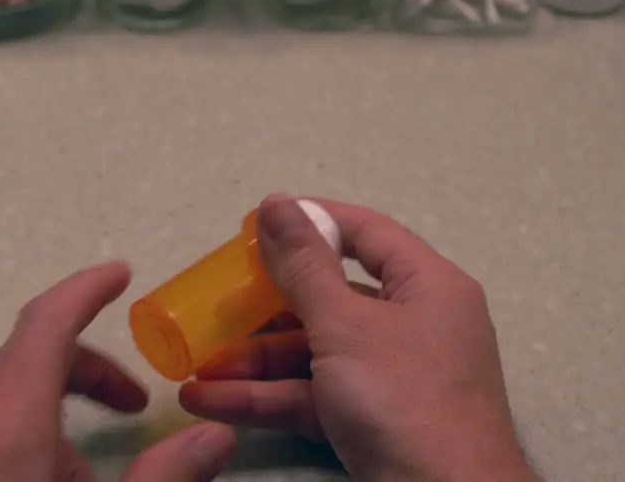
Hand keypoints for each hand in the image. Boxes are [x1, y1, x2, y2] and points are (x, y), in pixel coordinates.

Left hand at [0, 261, 236, 481]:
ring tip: (87, 475)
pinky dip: (11, 436)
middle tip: (134, 402)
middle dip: (86, 365)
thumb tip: (215, 438)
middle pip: (24, 357)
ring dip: (49, 408)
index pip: (46, 322)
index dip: (87, 290)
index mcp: (3, 423)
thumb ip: (165, 479)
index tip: (122, 275)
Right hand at [179, 196, 537, 481]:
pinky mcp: (374, 423)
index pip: (367, 233)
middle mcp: (415, 325)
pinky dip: (267, 399)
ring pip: (315, 354)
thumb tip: (278, 203)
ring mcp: (394, 378)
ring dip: (255, 362)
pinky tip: (210, 401)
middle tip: (216, 303)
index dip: (311, 222)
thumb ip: (304, 266)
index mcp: (427, 285)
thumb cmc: (405, 401)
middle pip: (332, 298)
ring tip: (197, 366)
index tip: (255, 224)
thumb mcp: (345, 326)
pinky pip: (316, 397)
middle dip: (266, 307)